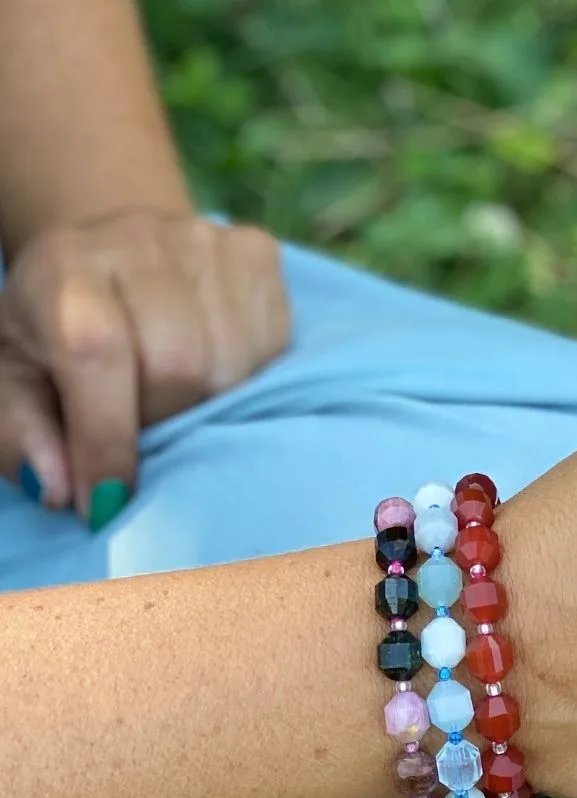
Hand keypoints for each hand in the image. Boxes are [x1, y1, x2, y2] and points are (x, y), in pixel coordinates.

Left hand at [0, 209, 289, 527]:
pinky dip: (249, 378)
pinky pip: (273, 346)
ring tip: (182, 402)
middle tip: (147, 431)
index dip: (108, 437)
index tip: (109, 501)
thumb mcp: (16, 381)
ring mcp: (206, 241)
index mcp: (62, 266)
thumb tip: (63, 491)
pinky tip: (218, 371)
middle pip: (179, 362)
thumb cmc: (58, 334)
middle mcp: (138, 238)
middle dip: (164, 421)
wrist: (115, 258)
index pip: (97, 351)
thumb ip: (21, 437)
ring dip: (210, 406)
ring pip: (233, 364)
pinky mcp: (257, 254)